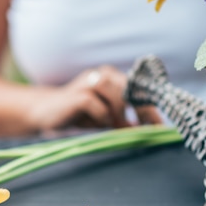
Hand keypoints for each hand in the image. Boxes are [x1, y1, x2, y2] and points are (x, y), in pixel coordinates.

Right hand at [27, 65, 161, 131]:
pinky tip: (98, 125)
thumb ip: (124, 121)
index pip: (139, 89)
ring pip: (116, 94)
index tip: (160, 126)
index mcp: (113, 78)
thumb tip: (147, 130)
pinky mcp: (77, 94)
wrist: (45, 113)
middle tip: (147, 130)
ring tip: (116, 128)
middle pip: (132, 89)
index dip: (150, 107)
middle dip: (141, 111)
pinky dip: (101, 117)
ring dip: (120, 113)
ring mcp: (89, 82)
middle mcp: (103, 75)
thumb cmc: (78, 115)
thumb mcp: (105, 119)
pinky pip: (96, 104)